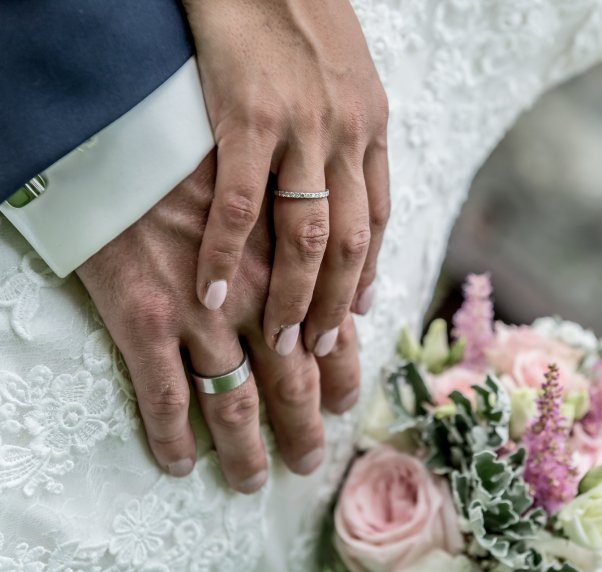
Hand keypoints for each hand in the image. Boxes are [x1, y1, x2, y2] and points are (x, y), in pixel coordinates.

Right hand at [76, 153, 361, 492]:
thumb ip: (308, 235)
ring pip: (233, 404)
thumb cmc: (204, 144)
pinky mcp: (144, 319)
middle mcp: (256, 297)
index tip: (344, 405)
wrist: (130, 119)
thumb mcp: (274, 180)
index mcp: (290, 264)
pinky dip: (171, 439)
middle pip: (291, 383)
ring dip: (245, 451)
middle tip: (308, 461)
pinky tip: (177, 465)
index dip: (341, 377)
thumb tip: (345, 278)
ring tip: (252, 480)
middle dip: (304, 429)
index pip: (330, 337)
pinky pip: (162, 397)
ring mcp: (201, 314)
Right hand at [182, 0, 389, 357]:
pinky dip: (228, 253)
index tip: (356, 316)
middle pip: (350, 244)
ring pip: (308, 235)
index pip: (376, 221)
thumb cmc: (301, 13)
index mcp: (371, 128)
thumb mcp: (347, 76)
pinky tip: (214, 290)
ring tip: (282, 341)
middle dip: (337, 306)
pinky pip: (242, 203)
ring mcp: (303, 130)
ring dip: (296, 296)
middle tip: (319, 353)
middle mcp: (348, 137)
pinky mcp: (251, 117)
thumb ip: (352, 133)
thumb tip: (348, 187)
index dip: (368, 274)